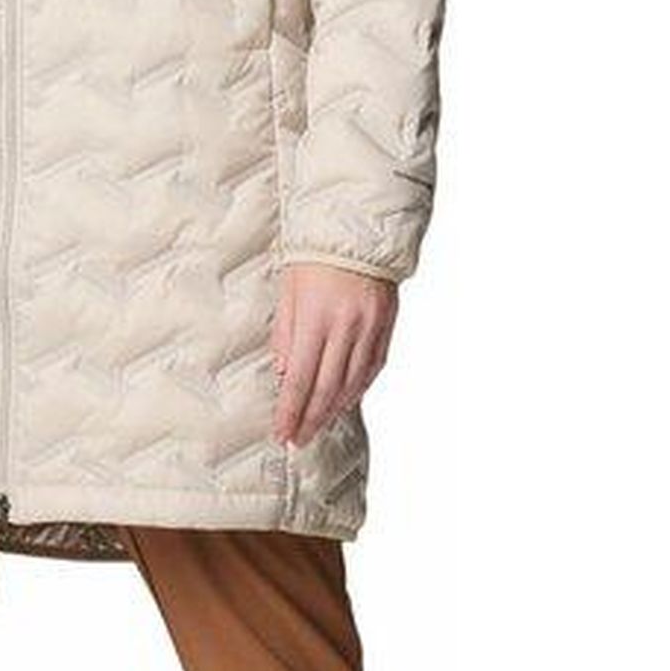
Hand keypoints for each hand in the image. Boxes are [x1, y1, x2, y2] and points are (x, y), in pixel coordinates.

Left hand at [270, 262, 397, 447]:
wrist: (358, 230)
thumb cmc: (313, 255)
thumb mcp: (289, 288)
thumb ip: (286, 332)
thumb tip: (283, 374)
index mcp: (316, 316)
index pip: (301, 378)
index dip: (291, 410)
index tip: (282, 432)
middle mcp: (346, 326)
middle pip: (327, 388)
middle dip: (310, 419)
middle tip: (298, 439)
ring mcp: (370, 328)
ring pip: (352, 383)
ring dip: (334, 410)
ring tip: (317, 426)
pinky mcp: (386, 326)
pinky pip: (372, 368)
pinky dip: (358, 389)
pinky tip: (345, 401)